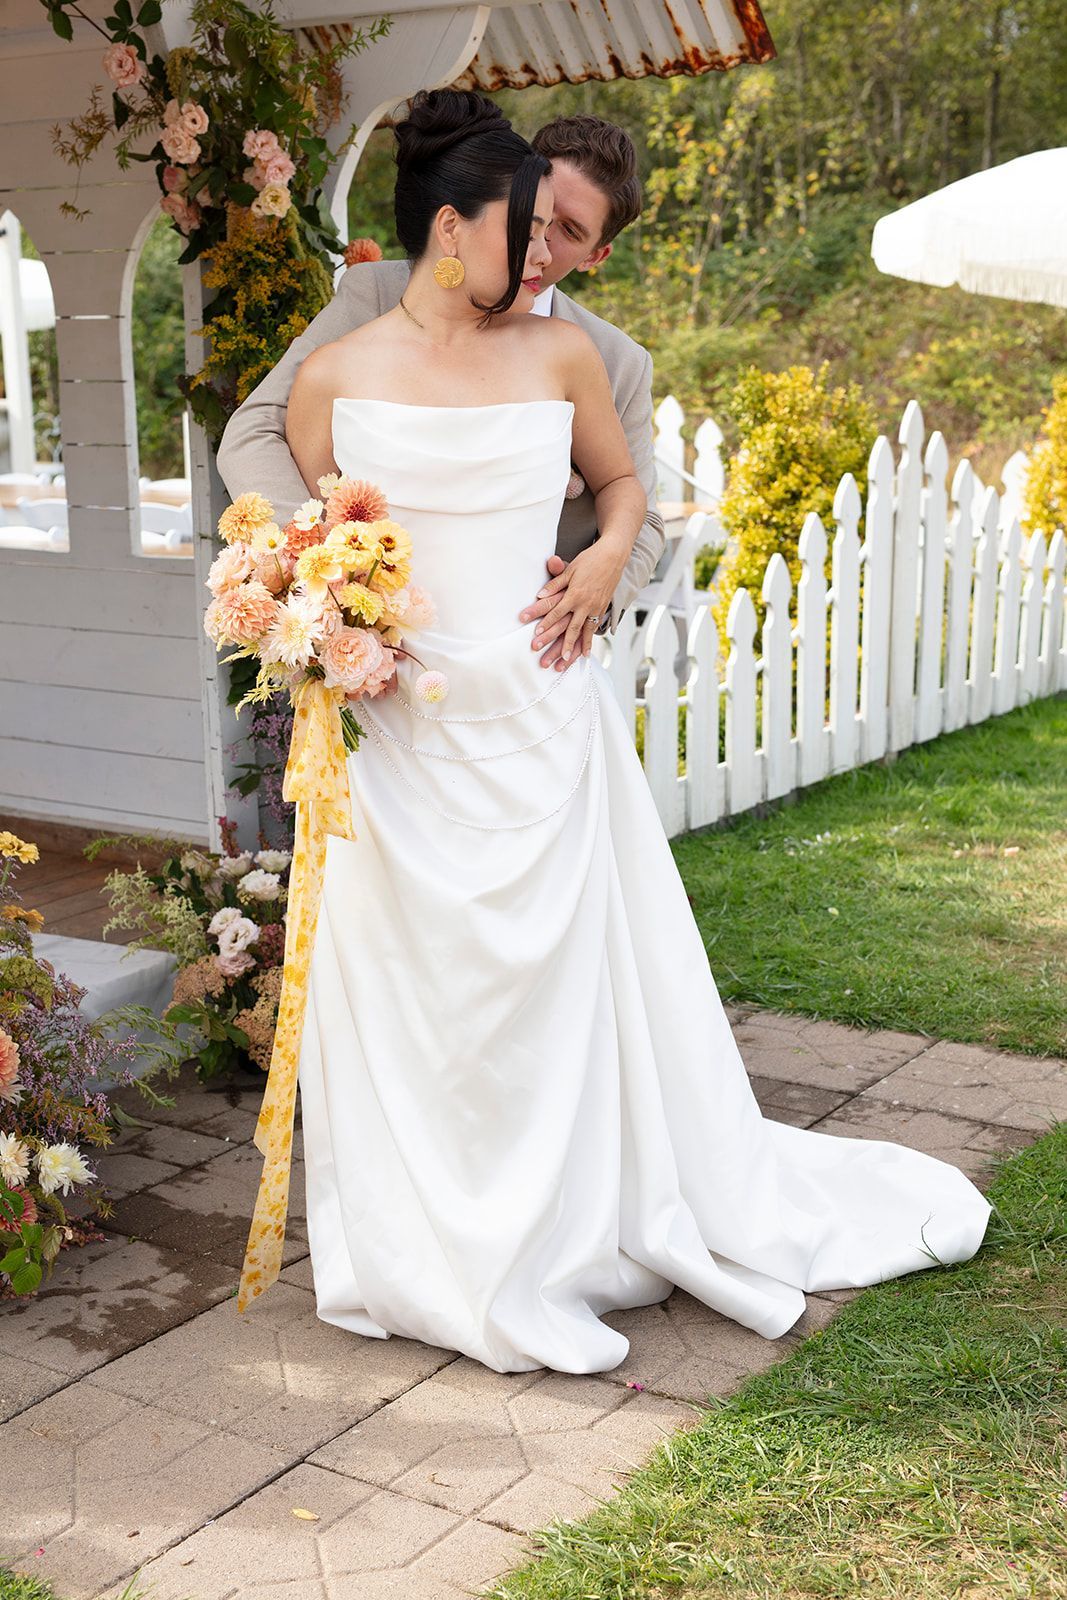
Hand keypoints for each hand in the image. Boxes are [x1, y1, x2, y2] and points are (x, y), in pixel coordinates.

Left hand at [529, 541, 623, 662]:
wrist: (614, 555)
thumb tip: (540, 594)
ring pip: (583, 632)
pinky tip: (585, 653)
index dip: (546, 623)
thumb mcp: (570, 569)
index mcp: (575, 593)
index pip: (557, 611)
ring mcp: (595, 608)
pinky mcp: (602, 609)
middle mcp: (585, 603)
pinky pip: (594, 629)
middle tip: (548, 657)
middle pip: (569, 628)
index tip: (536, 634)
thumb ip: (555, 583)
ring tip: (566, 661)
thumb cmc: (591, 559)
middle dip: (558, 644)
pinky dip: (589, 642)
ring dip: (574, 648)